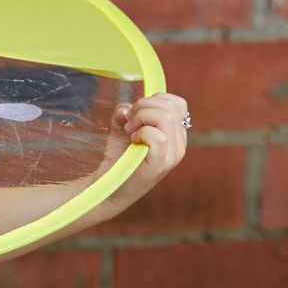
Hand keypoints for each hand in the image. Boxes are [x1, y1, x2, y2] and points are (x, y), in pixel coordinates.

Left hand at [100, 92, 189, 211]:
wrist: (108, 187)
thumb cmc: (119, 158)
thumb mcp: (122, 128)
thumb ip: (126, 112)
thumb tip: (126, 109)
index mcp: (175, 135)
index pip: (177, 104)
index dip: (154, 100)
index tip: (136, 113)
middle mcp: (179, 145)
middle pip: (170, 106)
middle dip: (143, 106)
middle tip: (128, 123)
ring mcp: (172, 156)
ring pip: (165, 117)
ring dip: (141, 117)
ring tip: (129, 131)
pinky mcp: (159, 165)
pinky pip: (157, 137)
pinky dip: (141, 132)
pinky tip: (132, 140)